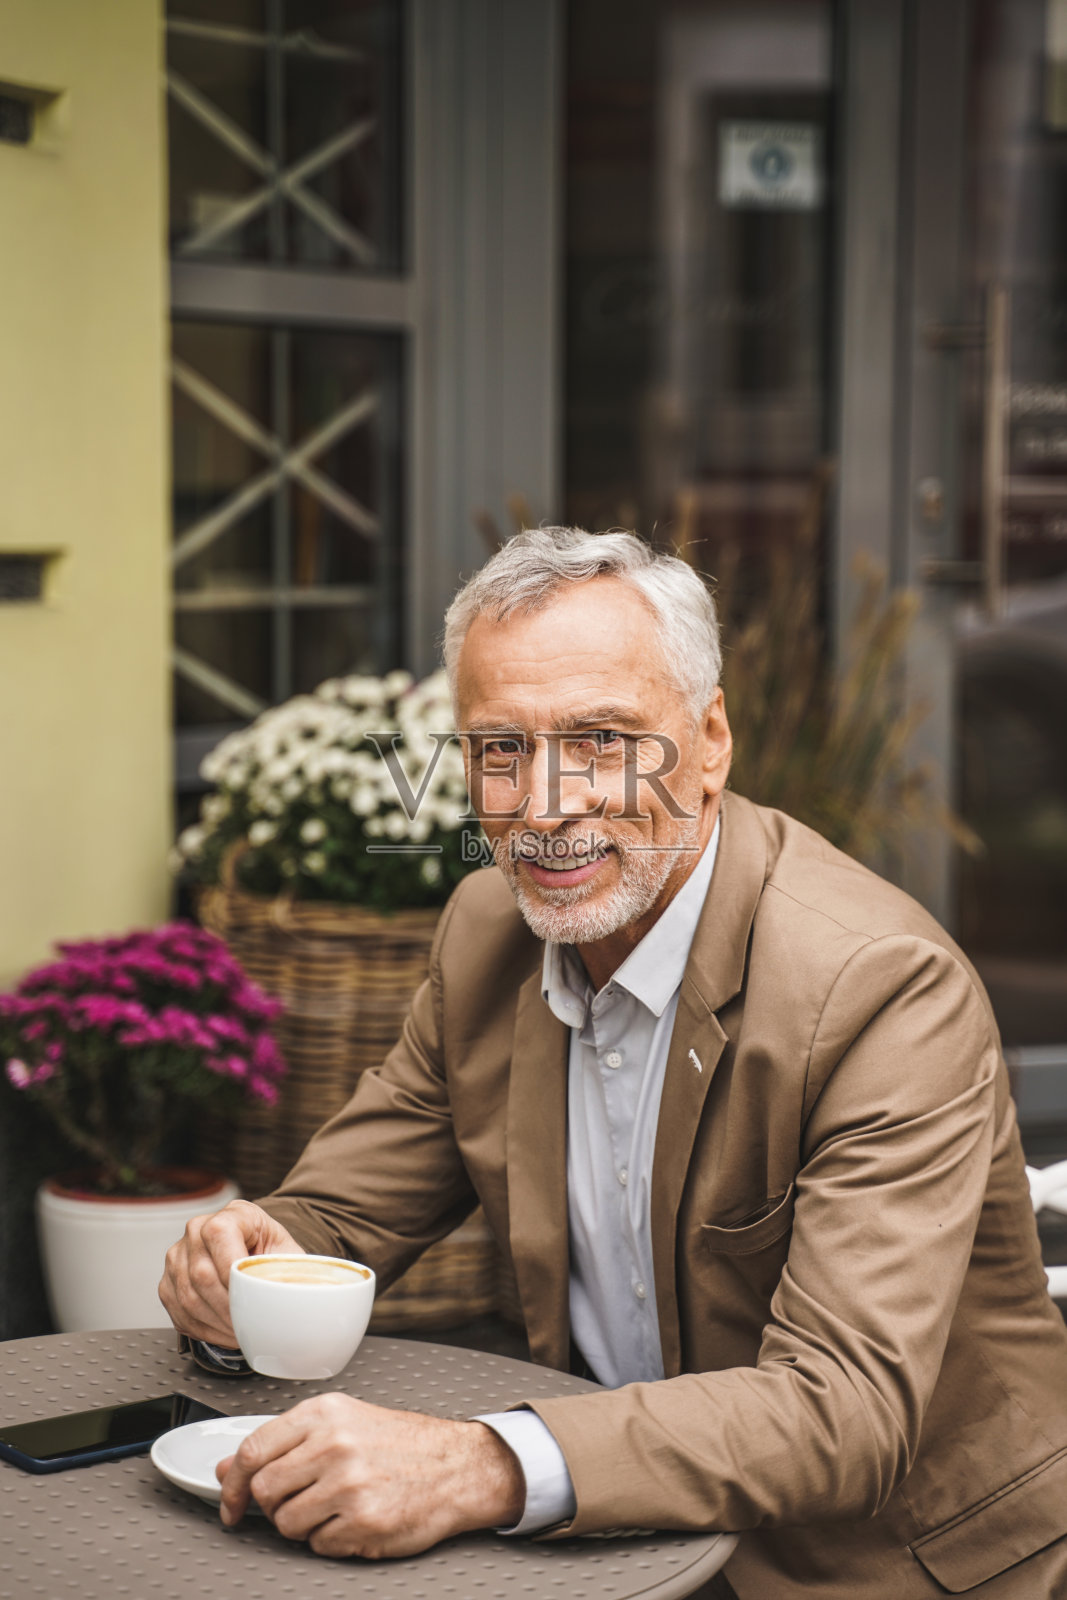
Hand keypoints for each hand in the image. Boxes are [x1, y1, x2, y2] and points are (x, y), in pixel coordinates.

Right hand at [158, 1199, 303, 1344]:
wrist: (254, 1250)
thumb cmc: (270, 1250)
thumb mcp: (288, 1252)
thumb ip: (290, 1270)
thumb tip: (297, 1297)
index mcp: (232, 1214)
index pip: (220, 1235)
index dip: (232, 1272)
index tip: (251, 1297)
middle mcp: (197, 1230)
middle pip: (202, 1274)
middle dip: (228, 1308)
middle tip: (248, 1326)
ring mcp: (178, 1257)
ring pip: (189, 1297)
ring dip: (216, 1323)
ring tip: (239, 1332)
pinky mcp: (168, 1282)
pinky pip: (179, 1312)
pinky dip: (204, 1329)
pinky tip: (224, 1332)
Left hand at [215, 1393, 525, 1557]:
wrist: (457, 1465)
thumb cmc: (400, 1444)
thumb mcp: (341, 1423)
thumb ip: (283, 1443)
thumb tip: (228, 1468)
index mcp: (324, 1413)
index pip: (253, 1450)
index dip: (233, 1484)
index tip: (231, 1503)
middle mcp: (334, 1444)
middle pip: (265, 1491)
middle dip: (274, 1506)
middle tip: (298, 1502)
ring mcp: (349, 1484)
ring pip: (286, 1524)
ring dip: (303, 1525)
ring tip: (333, 1509)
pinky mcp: (364, 1521)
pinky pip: (318, 1545)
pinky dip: (331, 1540)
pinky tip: (355, 1519)